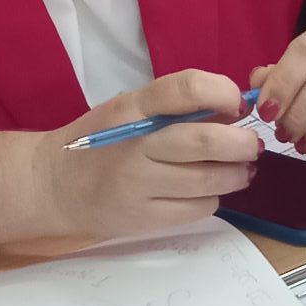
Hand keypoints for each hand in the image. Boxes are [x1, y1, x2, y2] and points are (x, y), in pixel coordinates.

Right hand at [35, 71, 259, 242]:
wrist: (54, 185)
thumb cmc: (101, 142)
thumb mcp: (129, 110)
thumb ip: (174, 106)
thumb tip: (235, 109)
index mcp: (133, 107)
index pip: (186, 88)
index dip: (223, 93)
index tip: (237, 104)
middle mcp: (136, 144)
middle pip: (205, 141)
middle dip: (242, 143)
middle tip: (251, 145)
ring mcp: (138, 184)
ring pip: (209, 180)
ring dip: (236, 174)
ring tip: (239, 170)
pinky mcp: (144, 217)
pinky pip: (198, 208)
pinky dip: (213, 198)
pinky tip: (206, 191)